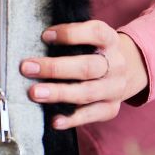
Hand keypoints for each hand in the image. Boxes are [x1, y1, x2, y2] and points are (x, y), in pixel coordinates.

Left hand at [20, 20, 148, 128]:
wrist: (127, 70)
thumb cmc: (94, 50)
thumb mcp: (89, 37)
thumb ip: (68, 37)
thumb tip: (34, 39)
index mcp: (109, 40)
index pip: (95, 33)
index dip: (70, 34)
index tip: (45, 36)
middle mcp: (115, 64)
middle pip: (87, 67)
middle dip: (54, 68)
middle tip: (26, 68)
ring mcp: (115, 88)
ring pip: (87, 92)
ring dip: (58, 93)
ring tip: (34, 93)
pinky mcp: (111, 108)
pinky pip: (91, 115)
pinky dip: (72, 119)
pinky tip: (54, 120)